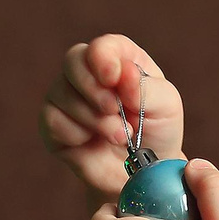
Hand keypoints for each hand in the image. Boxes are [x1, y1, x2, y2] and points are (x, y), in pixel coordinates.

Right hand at [39, 34, 185, 202]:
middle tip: (115, 111)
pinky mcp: (53, 122)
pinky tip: (93, 142)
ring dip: (94, 119)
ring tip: (120, 136)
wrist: (143, 173)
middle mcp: (88, 71)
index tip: (113, 77)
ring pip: (62, 93)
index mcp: (119, 58)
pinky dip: (76, 134)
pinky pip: (53, 120)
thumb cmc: (157, 131)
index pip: (103, 46)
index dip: (104, 58)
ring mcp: (66, 95)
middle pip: (73, 60)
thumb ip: (146, 88)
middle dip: (94, 89)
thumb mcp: (165, 106)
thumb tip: (123, 74)